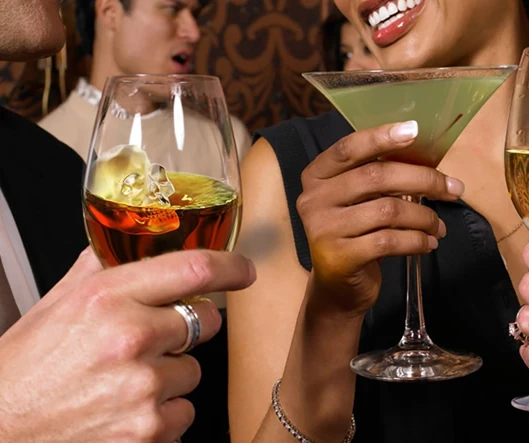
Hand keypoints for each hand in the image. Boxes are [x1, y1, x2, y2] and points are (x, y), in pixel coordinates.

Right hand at [0, 248, 255, 442]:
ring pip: (194, 371)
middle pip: (205, 321)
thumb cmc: (22, 372)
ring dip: (170, 374)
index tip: (245, 269)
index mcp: (107, 299)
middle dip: (190, 327)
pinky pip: (184, 412)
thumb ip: (99, 269)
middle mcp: (130, 339)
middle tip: (153, 339)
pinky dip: (164, 412)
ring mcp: (142, 388)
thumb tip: (129, 245)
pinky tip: (125, 409)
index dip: (230, 266)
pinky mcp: (149, 430)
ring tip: (124, 382)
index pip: (193, 269)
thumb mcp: (56, 305)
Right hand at [297, 121, 463, 316]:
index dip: (382, 137)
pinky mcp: (340, 257)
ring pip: (388, 210)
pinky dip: (417, 241)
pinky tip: (429, 243)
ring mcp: (323, 229)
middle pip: (376, 176)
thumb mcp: (358, 202)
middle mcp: (314, 199)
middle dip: (423, 180)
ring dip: (424, 216)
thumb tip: (428, 162)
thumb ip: (378, 179)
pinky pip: (389, 241)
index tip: (415, 130)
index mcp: (317, 176)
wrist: (337, 289)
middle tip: (453, 189)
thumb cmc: (354, 236)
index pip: (349, 148)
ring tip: (439, 226)